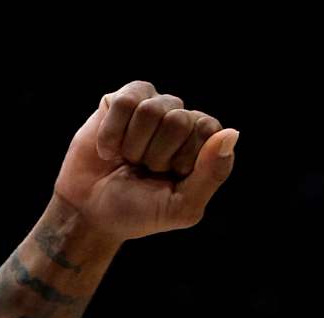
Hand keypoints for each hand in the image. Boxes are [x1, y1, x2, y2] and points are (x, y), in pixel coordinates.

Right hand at [53, 80, 238, 241]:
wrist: (91, 212)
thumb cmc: (141, 211)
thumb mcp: (183, 206)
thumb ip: (212, 174)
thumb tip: (232, 133)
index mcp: (203, 145)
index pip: (208, 129)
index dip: (185, 157)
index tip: (171, 177)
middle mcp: (181, 120)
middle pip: (179, 119)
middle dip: (157, 155)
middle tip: (146, 170)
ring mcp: (152, 107)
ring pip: (151, 110)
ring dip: (134, 145)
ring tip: (128, 160)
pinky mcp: (120, 100)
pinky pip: (125, 102)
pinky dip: (112, 133)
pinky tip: (108, 150)